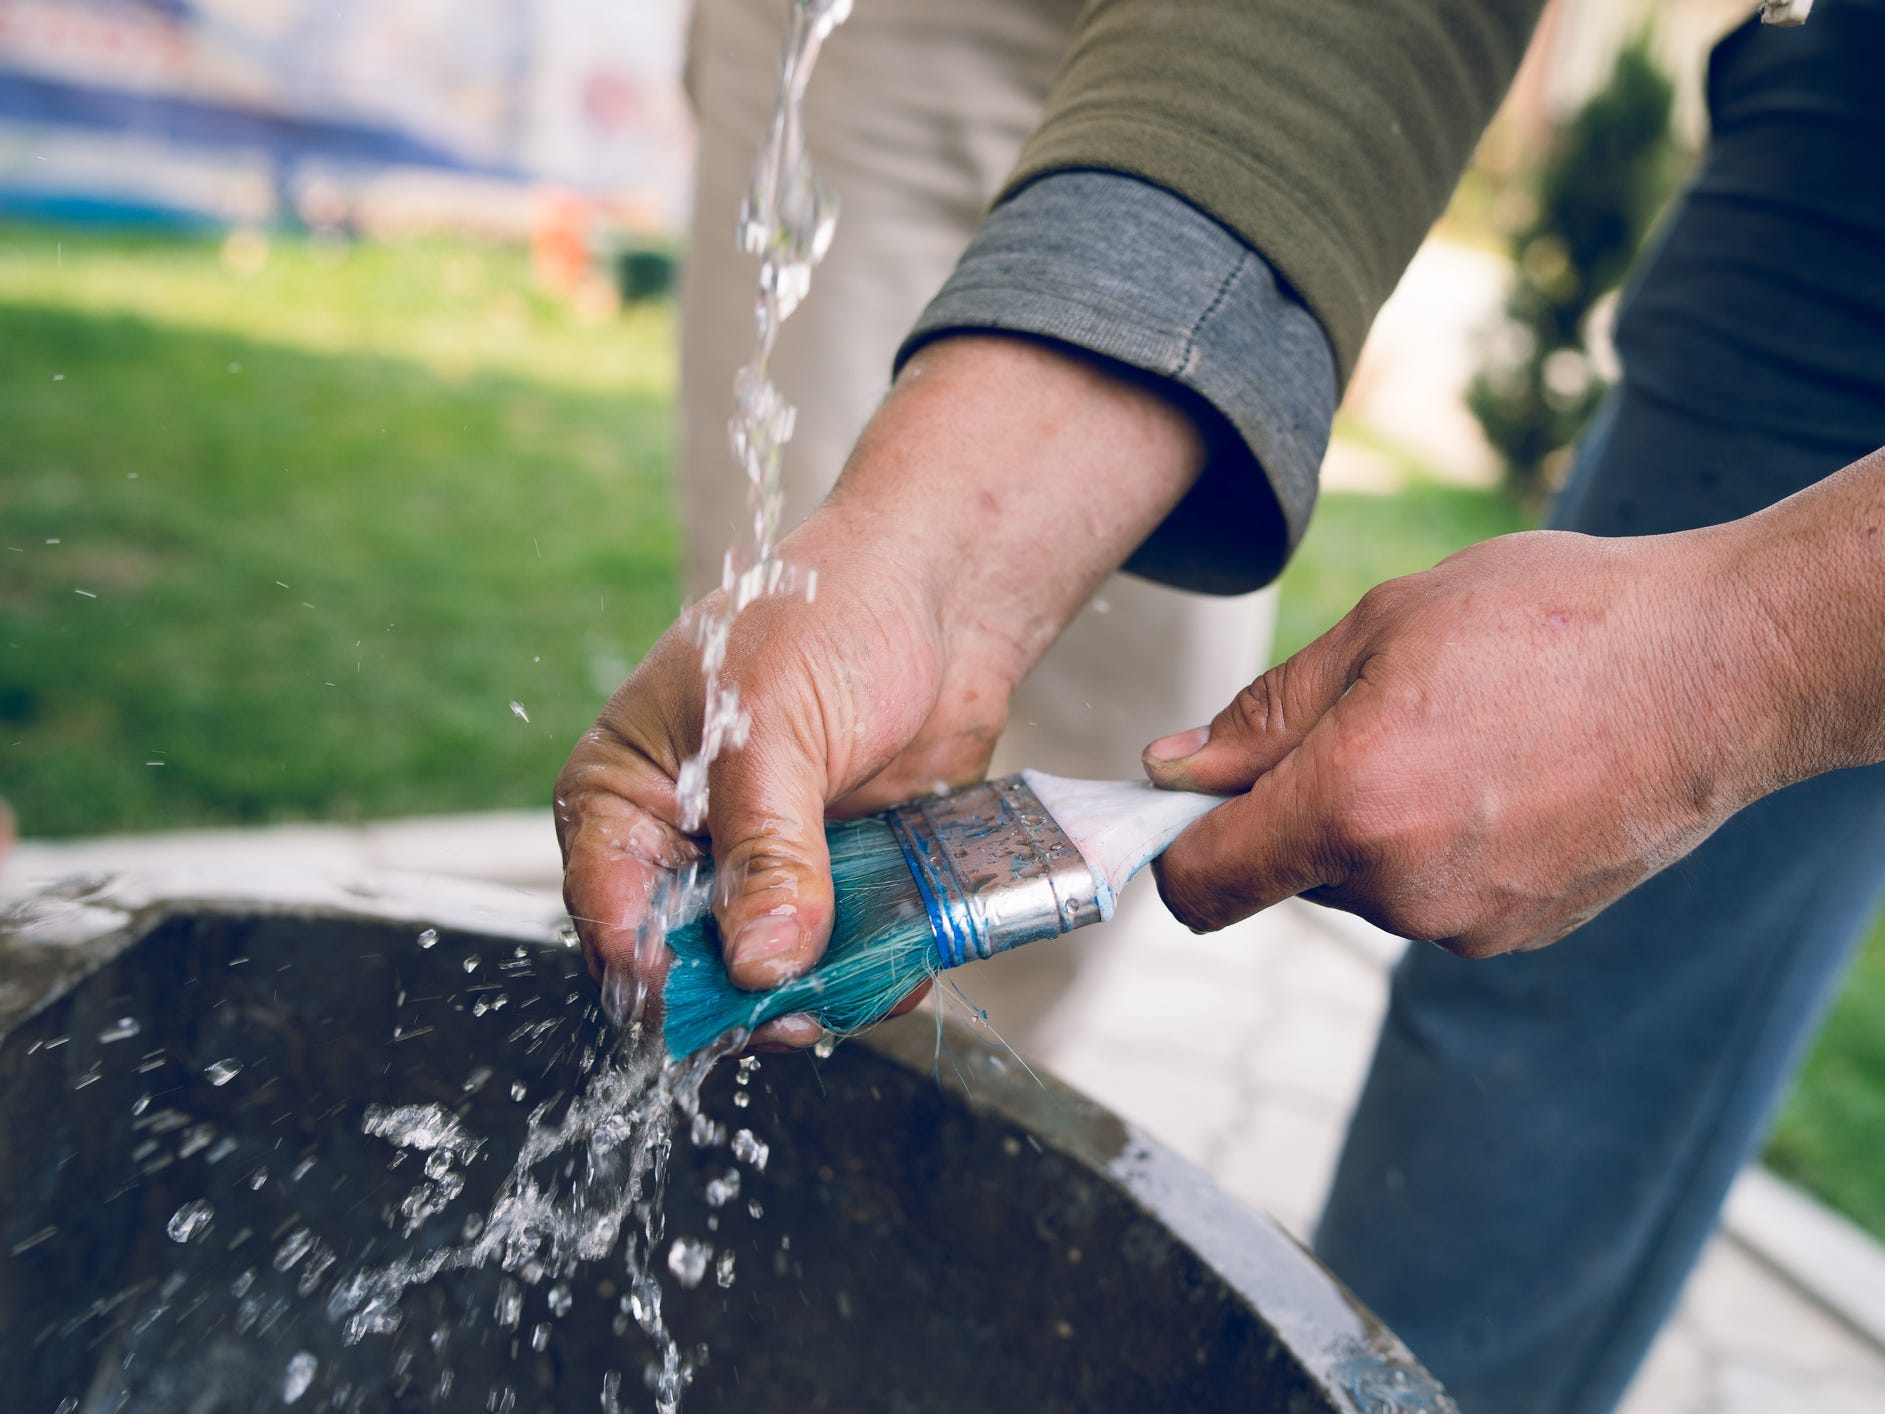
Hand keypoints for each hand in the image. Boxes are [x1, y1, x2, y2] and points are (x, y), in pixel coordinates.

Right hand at [556, 547, 1000, 1045]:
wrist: (945, 592)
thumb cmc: (831, 614)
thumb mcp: (778, 725)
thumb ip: (768, 846)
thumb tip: (759, 961)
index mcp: (628, 792)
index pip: (609, 906)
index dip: (650, 966)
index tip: (709, 999)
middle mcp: (686, 843)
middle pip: (687, 963)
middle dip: (739, 997)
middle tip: (794, 1010)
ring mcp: (766, 869)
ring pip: (770, 976)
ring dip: (813, 994)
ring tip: (854, 987)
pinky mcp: (840, 884)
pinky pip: (845, 958)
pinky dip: (872, 974)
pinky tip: (899, 966)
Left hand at [1143, 524, 1799, 956]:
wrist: (1729, 665)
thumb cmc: (1556, 619)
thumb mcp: (1383, 627)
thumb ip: (1265, 713)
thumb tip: (1173, 769)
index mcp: (1350, 806)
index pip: (1203, 884)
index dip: (1173, 849)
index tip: (1182, 806)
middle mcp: (1403, 890)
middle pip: (1285, 869)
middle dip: (1297, 804)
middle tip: (1376, 711)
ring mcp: (1469, 925)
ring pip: (1362, 880)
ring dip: (1372, 820)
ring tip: (1462, 732)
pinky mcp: (1521, 934)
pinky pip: (1431, 896)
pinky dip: (1437, 845)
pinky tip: (1504, 774)